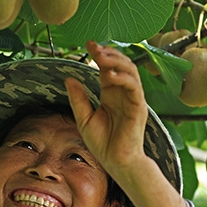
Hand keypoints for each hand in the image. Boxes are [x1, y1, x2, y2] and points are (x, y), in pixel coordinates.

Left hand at [64, 41, 148, 180]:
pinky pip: (134, 87)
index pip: (107, 68)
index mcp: (110, 94)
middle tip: (95, 47)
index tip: (88, 44)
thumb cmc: (103, 143)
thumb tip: (68, 78)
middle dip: (109, 53)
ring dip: (116, 61)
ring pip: (130, 71)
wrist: (116, 162)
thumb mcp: (84, 118)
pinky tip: (108, 75)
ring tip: (101, 57)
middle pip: (121, 65)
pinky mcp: (138, 108)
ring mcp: (132, 99)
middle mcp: (123, 93)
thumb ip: (78, 99)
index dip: (99, 54)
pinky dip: (122, 78)